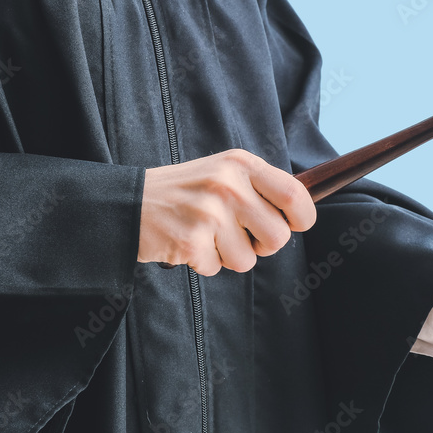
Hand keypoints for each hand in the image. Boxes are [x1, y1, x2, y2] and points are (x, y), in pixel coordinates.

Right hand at [139, 149, 316, 275]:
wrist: (129, 202)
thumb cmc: (186, 191)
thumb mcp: (224, 172)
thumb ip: (259, 188)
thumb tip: (300, 214)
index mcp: (241, 164)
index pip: (294, 194)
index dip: (303, 217)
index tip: (295, 225)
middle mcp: (228, 185)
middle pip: (277, 236)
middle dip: (263, 245)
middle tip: (240, 236)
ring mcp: (208, 213)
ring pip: (247, 259)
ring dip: (229, 256)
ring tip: (207, 235)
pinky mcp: (190, 240)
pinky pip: (217, 268)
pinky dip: (204, 263)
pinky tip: (188, 241)